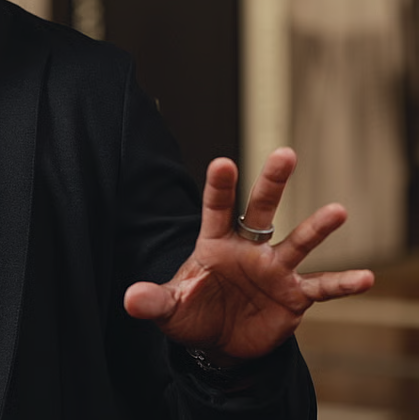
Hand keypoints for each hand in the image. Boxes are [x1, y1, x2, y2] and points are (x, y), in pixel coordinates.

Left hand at [123, 147, 374, 362]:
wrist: (219, 344)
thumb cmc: (191, 315)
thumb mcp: (168, 309)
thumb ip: (152, 301)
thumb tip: (130, 300)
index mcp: (213, 244)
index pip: (215, 209)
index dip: (219, 186)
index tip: (222, 161)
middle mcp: (247, 249)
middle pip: (261, 210)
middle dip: (272, 182)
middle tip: (285, 152)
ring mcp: (274, 270)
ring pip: (298, 241)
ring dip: (317, 228)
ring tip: (338, 211)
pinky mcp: (294, 296)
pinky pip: (322, 286)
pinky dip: (343, 284)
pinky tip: (367, 277)